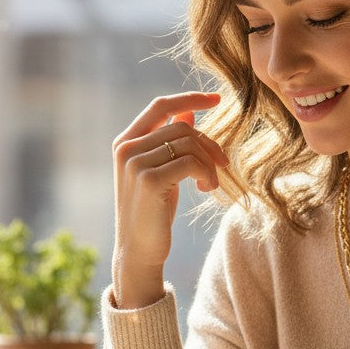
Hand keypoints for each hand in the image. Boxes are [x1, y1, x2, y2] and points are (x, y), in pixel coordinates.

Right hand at [111, 92, 227, 308]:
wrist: (138, 250)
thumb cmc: (152, 211)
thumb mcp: (162, 171)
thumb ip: (169, 141)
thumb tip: (190, 112)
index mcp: (126, 141)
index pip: (160, 106)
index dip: (190, 98)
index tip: (217, 99)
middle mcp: (126, 148)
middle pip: (182, 127)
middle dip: (209, 145)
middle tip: (223, 165)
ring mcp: (135, 163)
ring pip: (189, 143)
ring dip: (209, 163)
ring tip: (211, 184)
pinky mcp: (149, 180)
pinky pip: (191, 162)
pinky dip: (206, 173)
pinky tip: (206, 189)